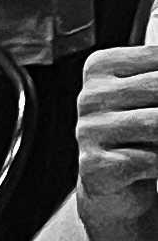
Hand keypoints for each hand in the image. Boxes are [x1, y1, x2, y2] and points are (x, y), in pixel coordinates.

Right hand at [78, 45, 157, 219]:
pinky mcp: (95, 164)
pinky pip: (149, 159)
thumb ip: (156, 78)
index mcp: (100, 67)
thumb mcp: (151, 95)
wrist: (118, 183)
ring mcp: (89, 130)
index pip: (156, 57)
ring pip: (156, 124)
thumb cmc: (141, 134)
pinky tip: (155, 163)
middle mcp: (90, 96)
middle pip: (156, 87)